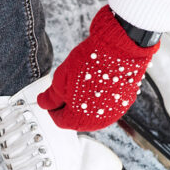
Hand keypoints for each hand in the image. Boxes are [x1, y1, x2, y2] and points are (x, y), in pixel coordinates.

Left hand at [37, 5, 158, 131]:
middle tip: (67, 88)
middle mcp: (98, 121)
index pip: (59, 120)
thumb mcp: (60, 80)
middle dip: (69, 105)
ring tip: (83, 82)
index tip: (52, 98)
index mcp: (78, 119)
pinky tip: (97, 82)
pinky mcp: (124, 102)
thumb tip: (44, 103)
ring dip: (84, 101)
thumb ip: (50, 98)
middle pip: (76, 119)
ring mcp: (113, 113)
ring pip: (92, 112)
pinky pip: (106, 105)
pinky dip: (100, 97)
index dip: (53, 108)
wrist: (120, 48)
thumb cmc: (91, 63)